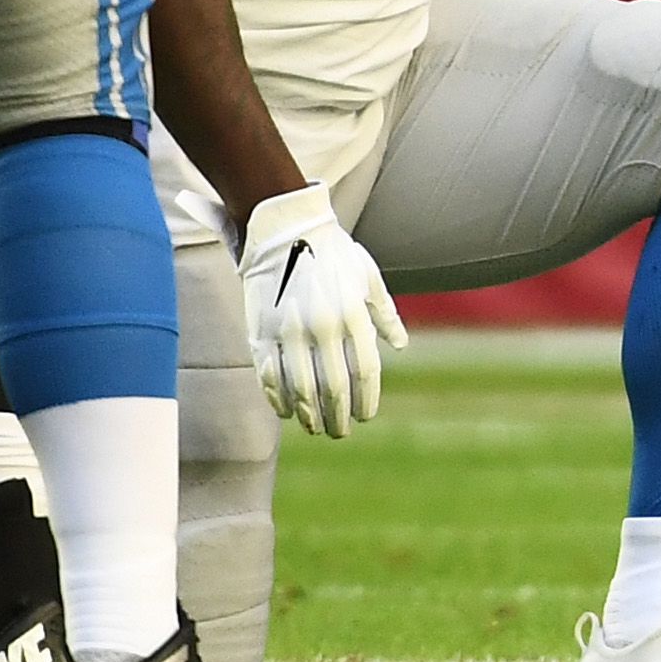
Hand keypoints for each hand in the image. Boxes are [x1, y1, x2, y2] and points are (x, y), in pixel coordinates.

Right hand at [236, 184, 407, 438]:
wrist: (284, 229)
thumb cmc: (333, 253)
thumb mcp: (368, 276)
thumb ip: (385, 314)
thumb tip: (400, 346)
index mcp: (353, 314)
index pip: (364, 371)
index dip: (366, 400)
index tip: (366, 416)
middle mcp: (323, 327)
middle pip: (334, 387)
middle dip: (339, 416)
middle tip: (342, 432)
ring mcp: (290, 331)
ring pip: (301, 388)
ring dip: (309, 415)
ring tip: (316, 428)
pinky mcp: (260, 331)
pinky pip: (269, 376)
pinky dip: (278, 399)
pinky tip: (286, 411)